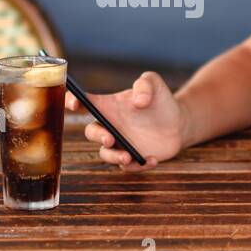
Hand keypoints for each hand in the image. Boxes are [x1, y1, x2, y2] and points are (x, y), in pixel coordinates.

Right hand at [65, 71, 183, 170]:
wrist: (178, 123)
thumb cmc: (160, 100)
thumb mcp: (154, 84)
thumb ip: (145, 84)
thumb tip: (139, 102)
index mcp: (108, 106)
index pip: (83, 103)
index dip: (72, 101)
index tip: (75, 103)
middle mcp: (109, 126)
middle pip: (92, 132)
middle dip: (98, 136)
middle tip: (110, 138)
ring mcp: (119, 144)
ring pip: (106, 155)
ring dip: (114, 157)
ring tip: (128, 156)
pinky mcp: (131, 158)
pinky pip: (128, 166)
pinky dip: (138, 165)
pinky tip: (152, 159)